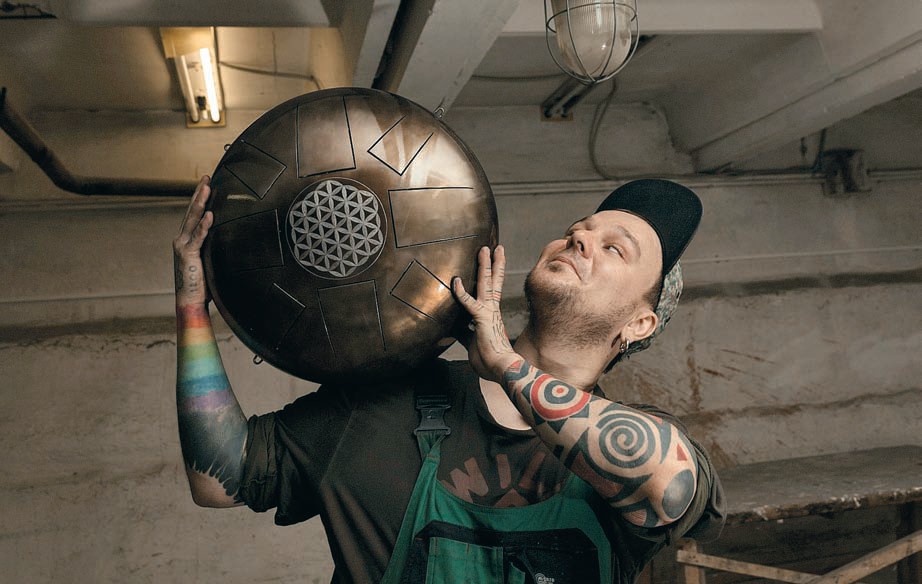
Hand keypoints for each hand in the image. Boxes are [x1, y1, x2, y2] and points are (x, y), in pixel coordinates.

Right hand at [173, 176, 213, 307]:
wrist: (190, 300)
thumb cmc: (202, 283)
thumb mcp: (211, 260)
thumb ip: (216, 247)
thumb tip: (232, 239)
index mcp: (186, 239)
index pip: (194, 214)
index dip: (200, 198)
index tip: (207, 184)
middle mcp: (181, 239)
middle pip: (192, 211)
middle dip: (199, 193)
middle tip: (207, 177)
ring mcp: (182, 246)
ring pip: (193, 219)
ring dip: (201, 202)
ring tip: (207, 188)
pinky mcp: (187, 255)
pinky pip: (198, 237)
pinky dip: (205, 226)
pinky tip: (211, 215)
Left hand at [452, 245, 519, 382]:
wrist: (502, 369)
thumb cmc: (489, 361)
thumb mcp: (472, 343)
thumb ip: (464, 333)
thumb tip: (453, 328)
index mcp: (491, 315)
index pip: (491, 291)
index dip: (492, 276)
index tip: (491, 264)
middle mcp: (492, 310)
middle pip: (494, 281)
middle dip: (494, 263)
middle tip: (495, 247)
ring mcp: (488, 312)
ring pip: (487, 283)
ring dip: (485, 265)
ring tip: (485, 248)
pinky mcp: (482, 319)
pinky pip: (469, 303)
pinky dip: (461, 293)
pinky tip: (456, 281)